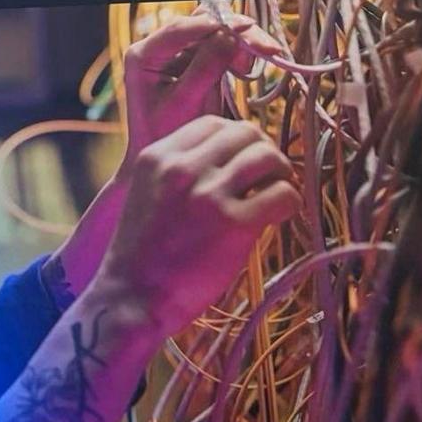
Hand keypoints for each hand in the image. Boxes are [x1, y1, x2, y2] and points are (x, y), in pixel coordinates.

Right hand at [95, 116, 297, 339]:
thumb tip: (231, 158)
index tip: (242, 161)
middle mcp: (181, 168)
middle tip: (266, 178)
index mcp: (156, 157)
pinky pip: (284, 194)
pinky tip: (277, 217)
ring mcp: (208, 194)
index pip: (213, 124)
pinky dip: (289, 203)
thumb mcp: (147, 194)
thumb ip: (179, 171)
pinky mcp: (235, 224)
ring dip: (281, 174)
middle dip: (263, 153)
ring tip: (275, 194)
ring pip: (268, 157)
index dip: (236, 140)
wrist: (132, 298)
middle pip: (246, 133)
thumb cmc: (142, 253)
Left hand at [122, 12, 275, 165]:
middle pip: (202, 24)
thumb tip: (231, 36)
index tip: (244, 29)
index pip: (179, 29)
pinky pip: (222, 46)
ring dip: (242, 42)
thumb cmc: (165, 134)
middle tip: (267, 48)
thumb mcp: (184, 103)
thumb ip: (205, 69)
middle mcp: (159, 48)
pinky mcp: (196, 60)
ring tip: (261, 60)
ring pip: (216, 32)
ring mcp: (178, 52)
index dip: (213, 25)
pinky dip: (240, 52)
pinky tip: (247, 70)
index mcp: (144, 56)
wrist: (163, 154)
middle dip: (236, 33)